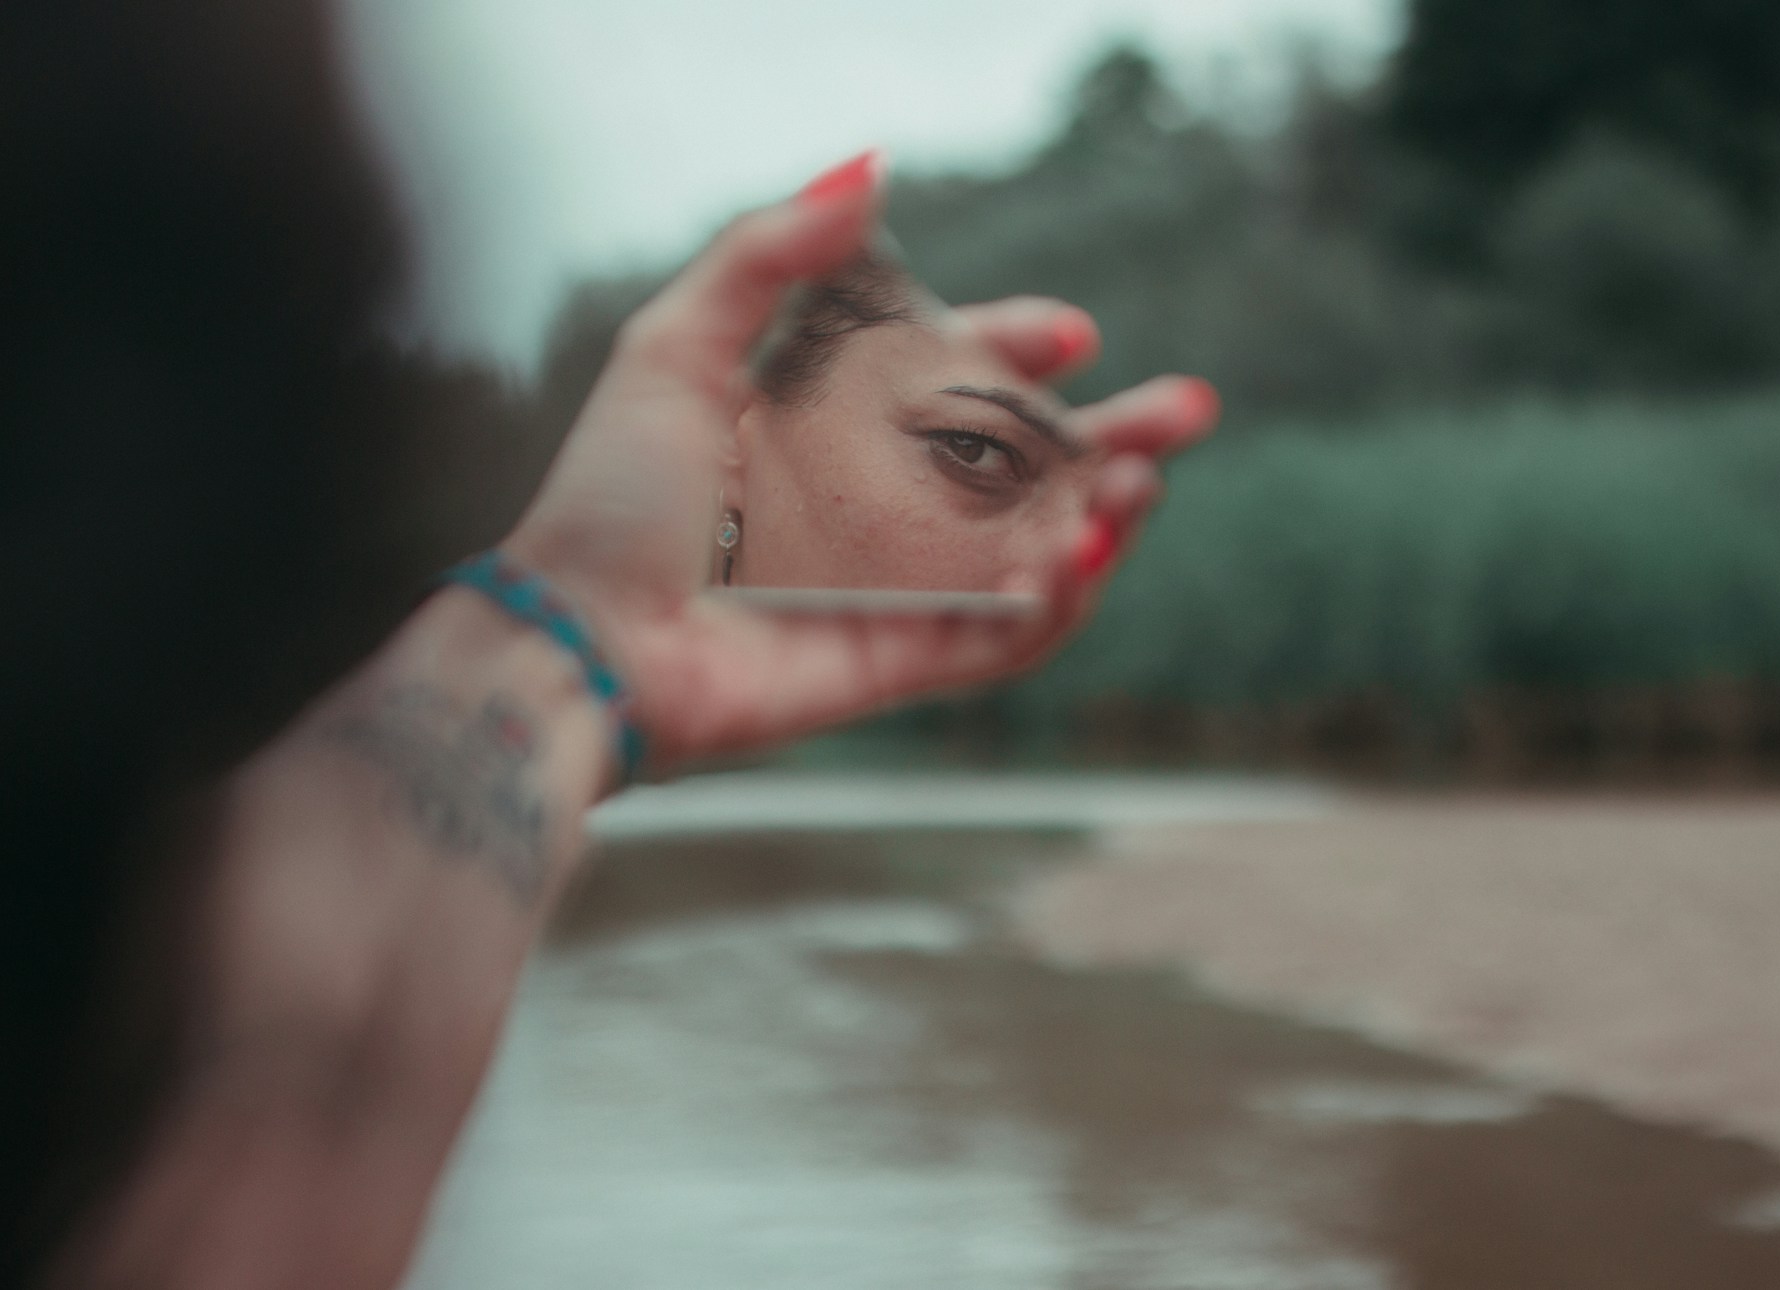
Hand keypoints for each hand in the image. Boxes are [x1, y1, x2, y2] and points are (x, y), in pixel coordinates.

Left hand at [505, 151, 1217, 776]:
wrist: (579, 638)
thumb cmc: (612, 495)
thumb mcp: (675, 344)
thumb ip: (770, 253)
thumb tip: (873, 164)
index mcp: (831, 427)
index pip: (953, 381)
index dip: (1017, 350)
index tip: (1073, 330)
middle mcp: (876, 506)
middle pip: (1021, 467)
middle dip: (1112, 439)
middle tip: (1187, 410)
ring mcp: (896, 589)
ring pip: (1032, 552)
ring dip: (1100, 518)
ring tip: (1141, 484)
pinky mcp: (902, 663)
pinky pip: (1004, 639)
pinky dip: (1055, 601)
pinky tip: (1081, 551)